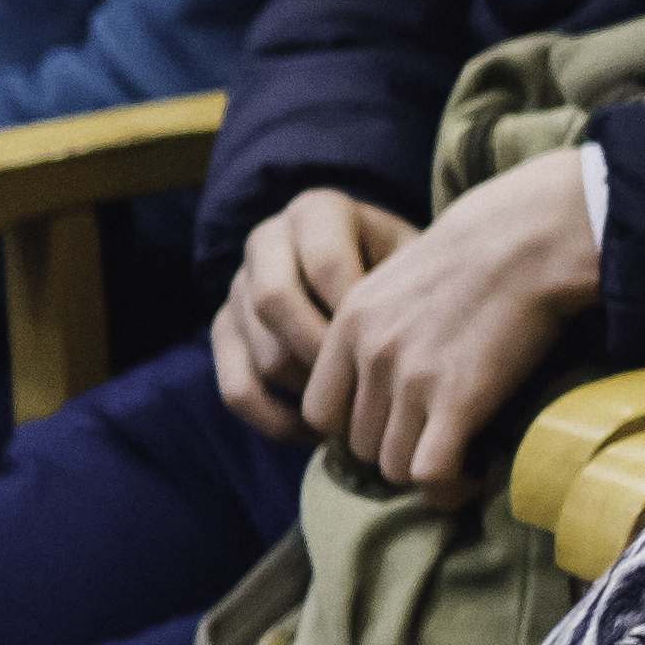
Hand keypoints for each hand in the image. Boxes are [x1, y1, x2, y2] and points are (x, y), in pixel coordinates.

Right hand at [213, 185, 420, 438]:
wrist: (382, 274)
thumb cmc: (416, 273)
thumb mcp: (420, 264)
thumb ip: (417, 289)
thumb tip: (420, 353)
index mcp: (316, 212)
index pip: (326, 264)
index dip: (363, 316)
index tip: (401, 350)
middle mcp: (267, 240)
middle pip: (276, 303)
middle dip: (328, 355)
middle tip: (374, 387)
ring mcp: (238, 287)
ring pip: (260, 351)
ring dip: (309, 392)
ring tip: (361, 411)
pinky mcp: (224, 332)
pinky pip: (236, 388)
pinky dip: (276, 420)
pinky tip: (320, 433)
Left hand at [292, 147, 606, 505]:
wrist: (530, 240)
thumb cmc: (483, 252)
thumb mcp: (403, 277)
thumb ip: (379, 323)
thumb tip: (391, 364)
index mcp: (350, 325)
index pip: (320, 412)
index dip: (358, 428)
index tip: (398, 426)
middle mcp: (371, 356)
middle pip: (358, 445)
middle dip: (397, 452)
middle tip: (439, 446)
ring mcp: (412, 380)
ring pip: (392, 465)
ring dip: (426, 473)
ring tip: (460, 465)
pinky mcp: (458, 400)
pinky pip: (431, 473)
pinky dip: (450, 489)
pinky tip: (473, 479)